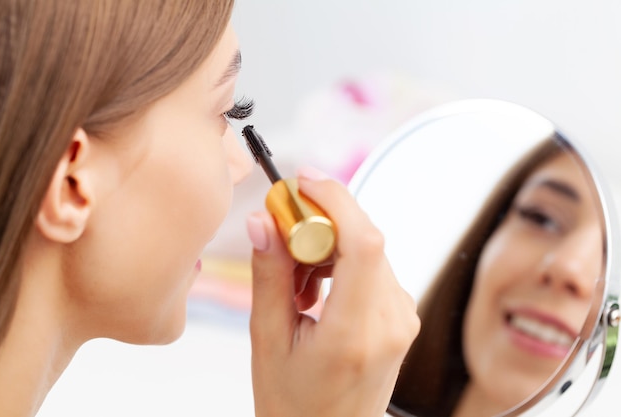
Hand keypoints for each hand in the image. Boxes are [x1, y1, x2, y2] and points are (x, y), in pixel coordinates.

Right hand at [247, 167, 419, 416]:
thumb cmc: (295, 404)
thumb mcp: (268, 339)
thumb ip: (269, 274)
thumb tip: (263, 220)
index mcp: (356, 332)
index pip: (363, 243)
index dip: (335, 200)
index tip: (302, 182)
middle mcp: (391, 321)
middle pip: (363, 238)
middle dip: (317, 224)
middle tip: (278, 238)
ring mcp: (403, 317)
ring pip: (366, 248)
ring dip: (325, 248)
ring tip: (294, 286)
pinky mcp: (401, 314)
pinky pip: (372, 266)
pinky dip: (339, 263)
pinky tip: (314, 292)